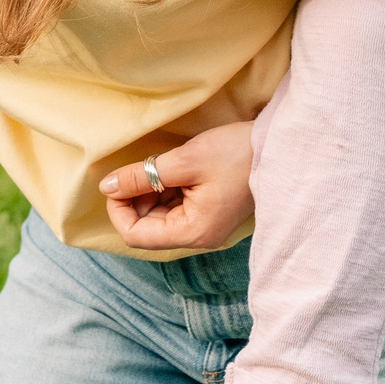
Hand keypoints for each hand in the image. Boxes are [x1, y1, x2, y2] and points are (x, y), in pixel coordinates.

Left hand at [98, 124, 254, 252]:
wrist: (279, 147)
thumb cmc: (235, 153)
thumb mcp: (184, 161)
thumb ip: (141, 176)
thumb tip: (106, 187)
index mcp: (193, 232)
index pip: (136, 235)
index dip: (119, 208)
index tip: (118, 180)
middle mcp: (198, 236)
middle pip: (146, 227)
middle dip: (134, 198)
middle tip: (140, 167)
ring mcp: (204, 225)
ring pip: (158, 216)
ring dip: (149, 192)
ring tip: (162, 165)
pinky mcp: (209, 212)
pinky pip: (175, 207)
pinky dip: (165, 189)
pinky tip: (173, 169)